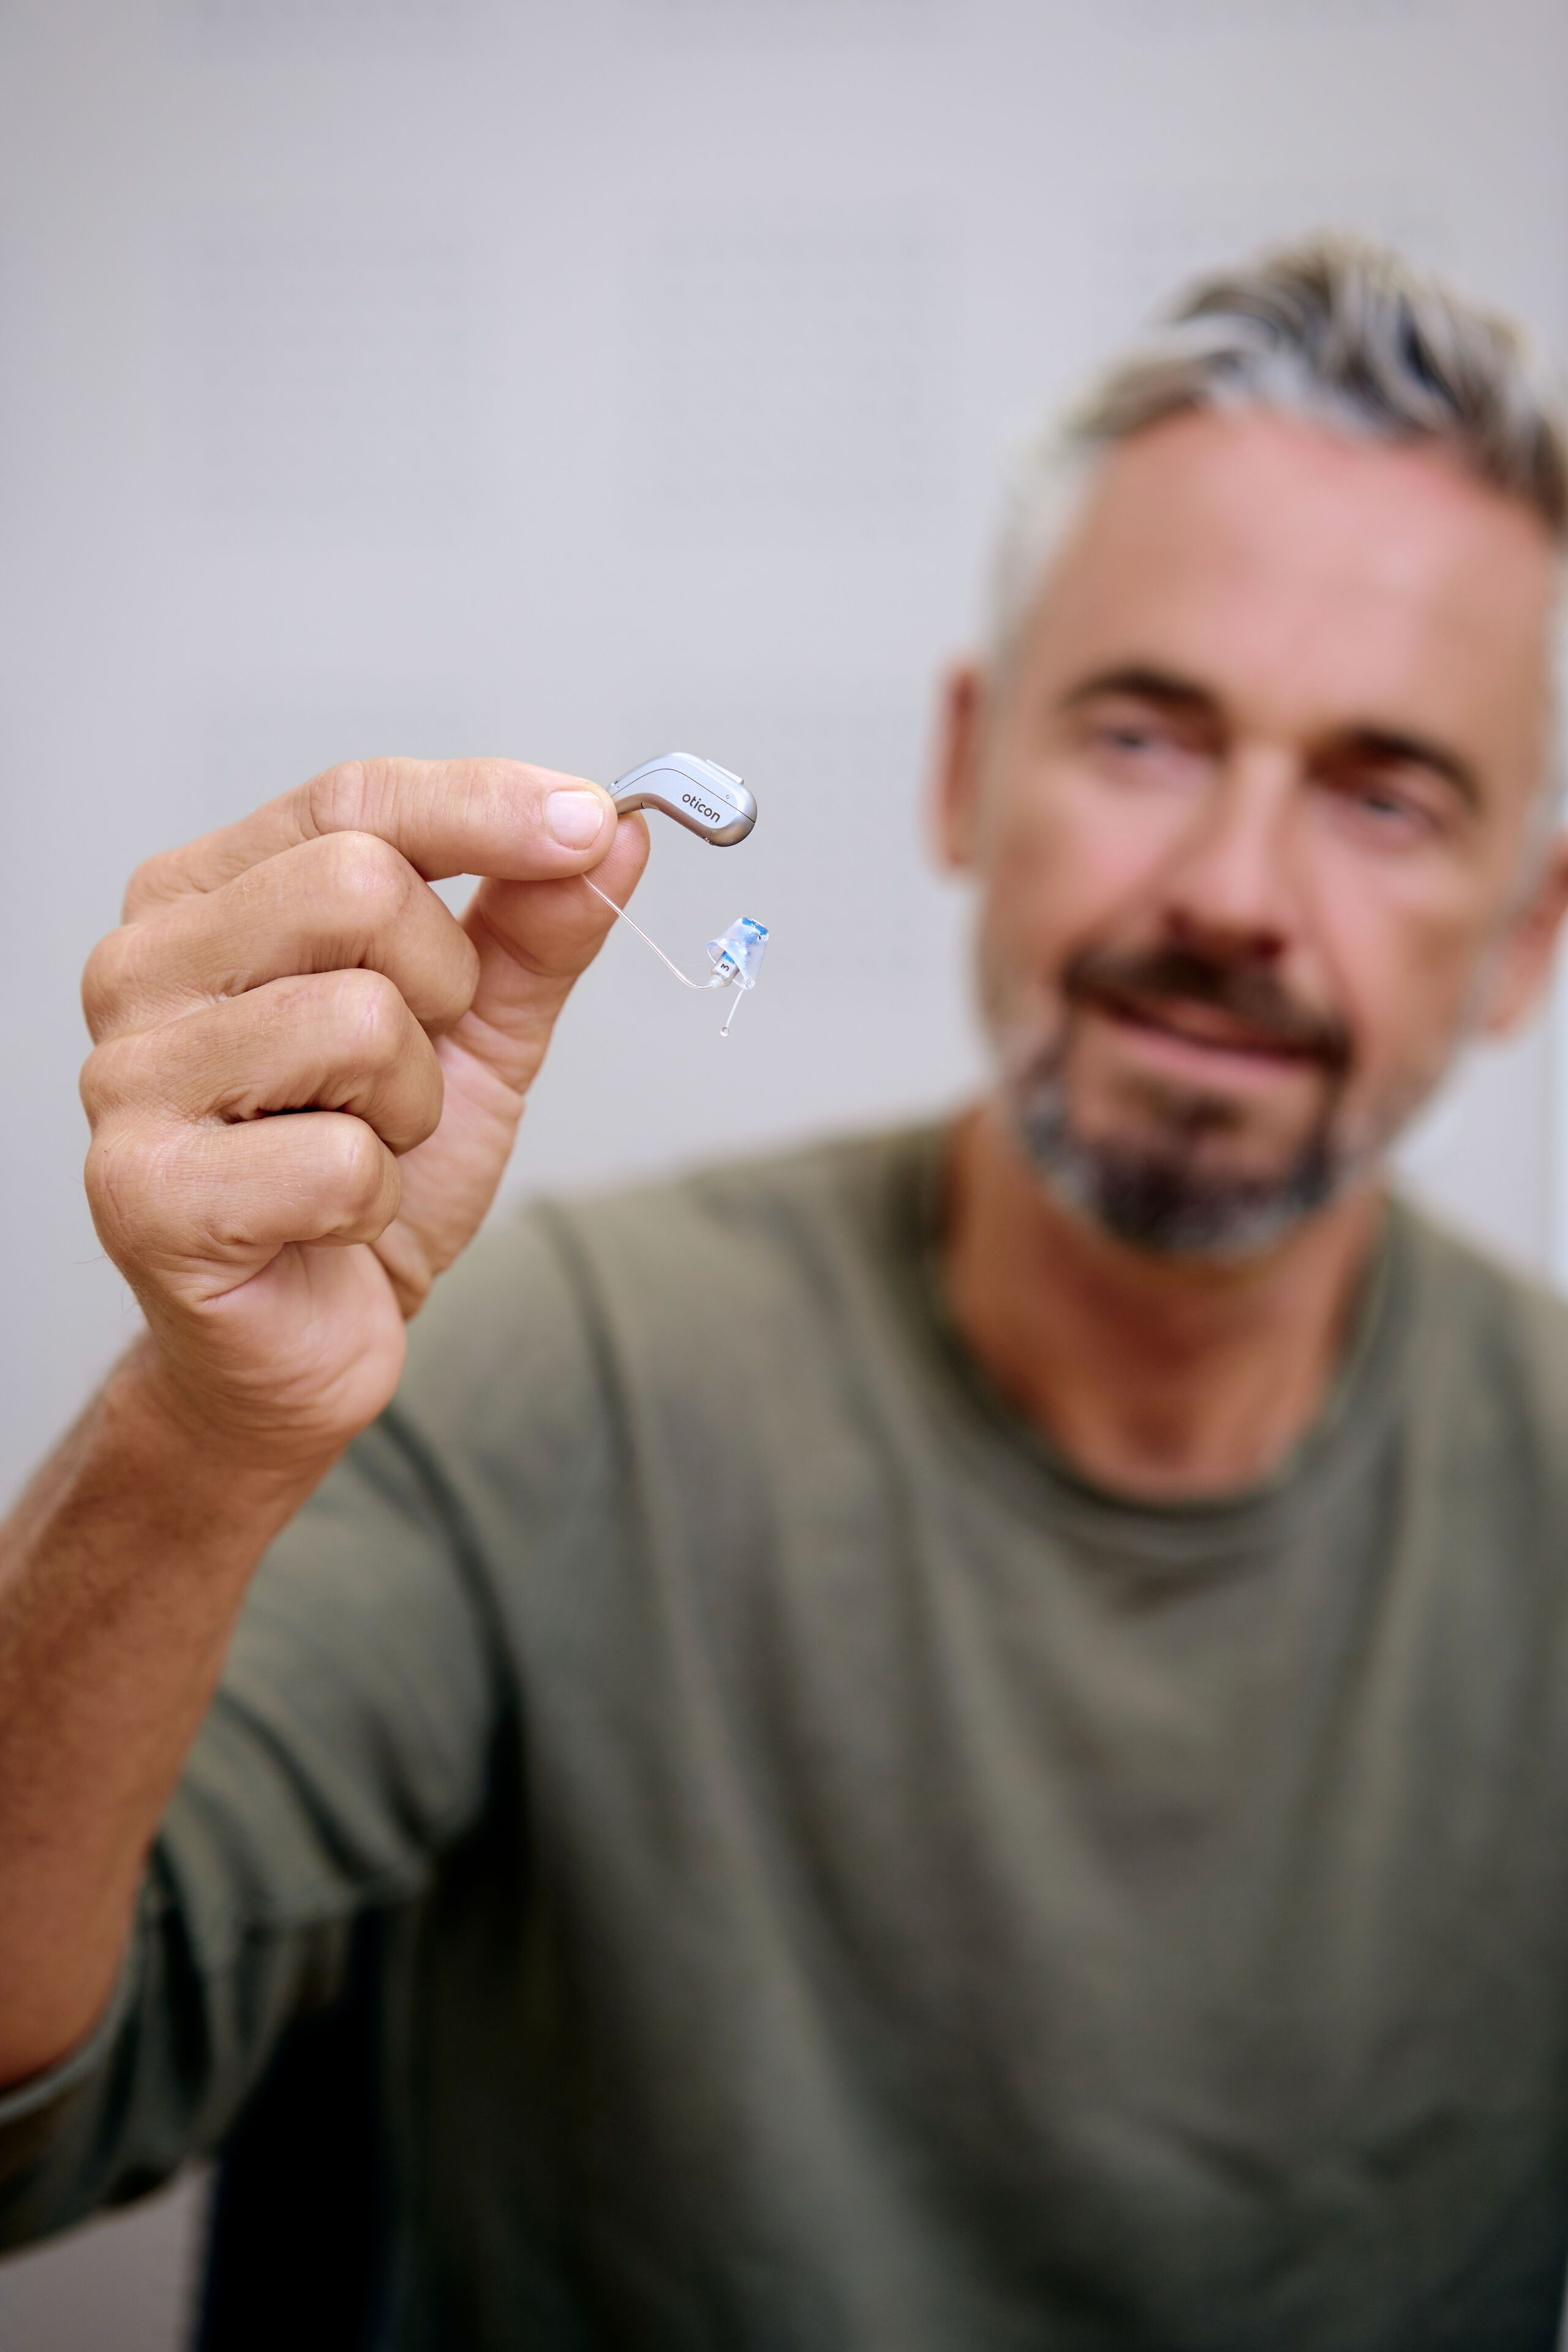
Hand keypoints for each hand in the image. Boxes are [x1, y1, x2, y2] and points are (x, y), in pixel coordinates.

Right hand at [79, 758, 646, 1465]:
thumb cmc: (366, 1180)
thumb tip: (614, 827)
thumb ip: (536, 926)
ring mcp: (127, 1078)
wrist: (304, 1342)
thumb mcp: (478, 1033)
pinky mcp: (143, 1193)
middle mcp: (141, 966)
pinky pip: (341, 1160)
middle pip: (359, 886)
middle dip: (441, 991)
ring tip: (364, 1150)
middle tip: (411, 1074)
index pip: (353, 798)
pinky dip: (375, 1202)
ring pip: (357, 1021)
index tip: (590, 824)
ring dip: (410, 1108)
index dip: (487, 806)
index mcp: (204, 897)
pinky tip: (324, 1223)